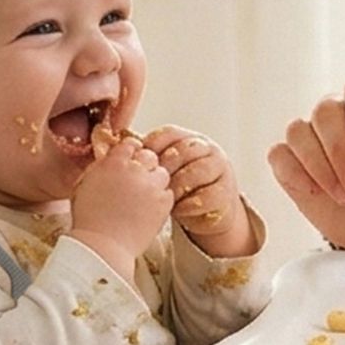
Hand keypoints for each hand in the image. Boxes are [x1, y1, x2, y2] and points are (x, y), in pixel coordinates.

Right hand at [67, 128, 176, 266]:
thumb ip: (100, 167)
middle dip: (144, 165)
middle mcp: (135, 170)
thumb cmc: (88, 218)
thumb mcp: (84, 184)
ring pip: (161, 173)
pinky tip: (150, 208)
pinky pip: (168, 193)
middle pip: (149, 156)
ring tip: (144, 196)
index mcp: (114, 162)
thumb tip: (109, 159)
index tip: (130, 161)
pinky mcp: (163, 203)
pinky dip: (161, 198)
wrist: (103, 245)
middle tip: (137, 180)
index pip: (130, 144)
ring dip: (154, 181)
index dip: (130, 153)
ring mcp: (151, 186)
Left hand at [141, 124, 257, 257]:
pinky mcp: (226, 193)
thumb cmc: (180, 187)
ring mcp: (220, 170)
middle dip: (165, 167)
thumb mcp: (164, 170)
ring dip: (178, 185)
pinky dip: (190, 204)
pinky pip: (208, 196)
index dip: (153, 146)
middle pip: (185, 150)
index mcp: (189, 138)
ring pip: (198, 171)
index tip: (139, 160)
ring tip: (164, 197)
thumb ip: (148, 159)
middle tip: (150, 182)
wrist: (207, 210)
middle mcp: (208, 149)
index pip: (170, 133)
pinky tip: (178, 209)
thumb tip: (118, 149)